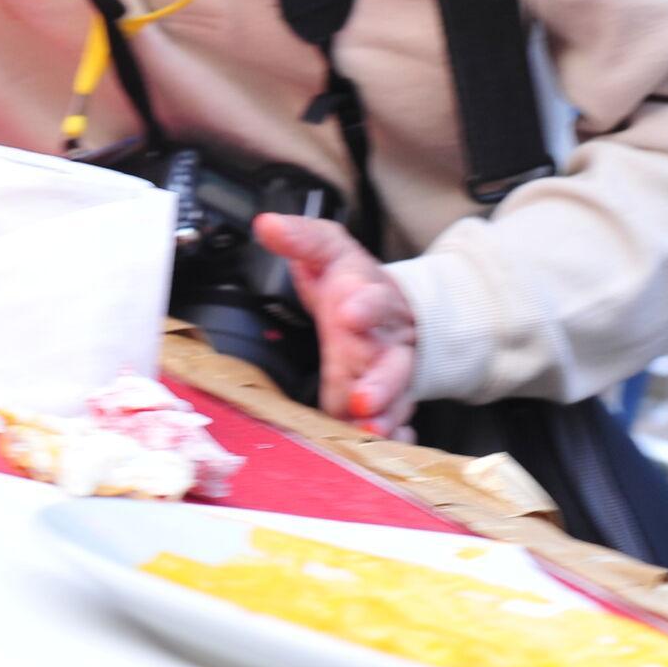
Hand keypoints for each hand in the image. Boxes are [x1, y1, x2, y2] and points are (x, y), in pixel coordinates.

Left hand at [254, 214, 417, 436]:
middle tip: (361, 401)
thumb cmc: (352, 279)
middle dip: (379, 382)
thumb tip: (267, 224)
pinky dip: (395, 431)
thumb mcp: (326, 249)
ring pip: (397, 395)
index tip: (347, 314)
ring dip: (384, 414)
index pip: (374, 298)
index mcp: (372, 296)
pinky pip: (400, 416)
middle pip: (392, 361)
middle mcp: (389, 337)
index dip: (363, 306)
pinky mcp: (395, 396)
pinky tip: (385, 442)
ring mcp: (395, 370)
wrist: (393, 304)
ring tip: (368, 430)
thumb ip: (300, 238)